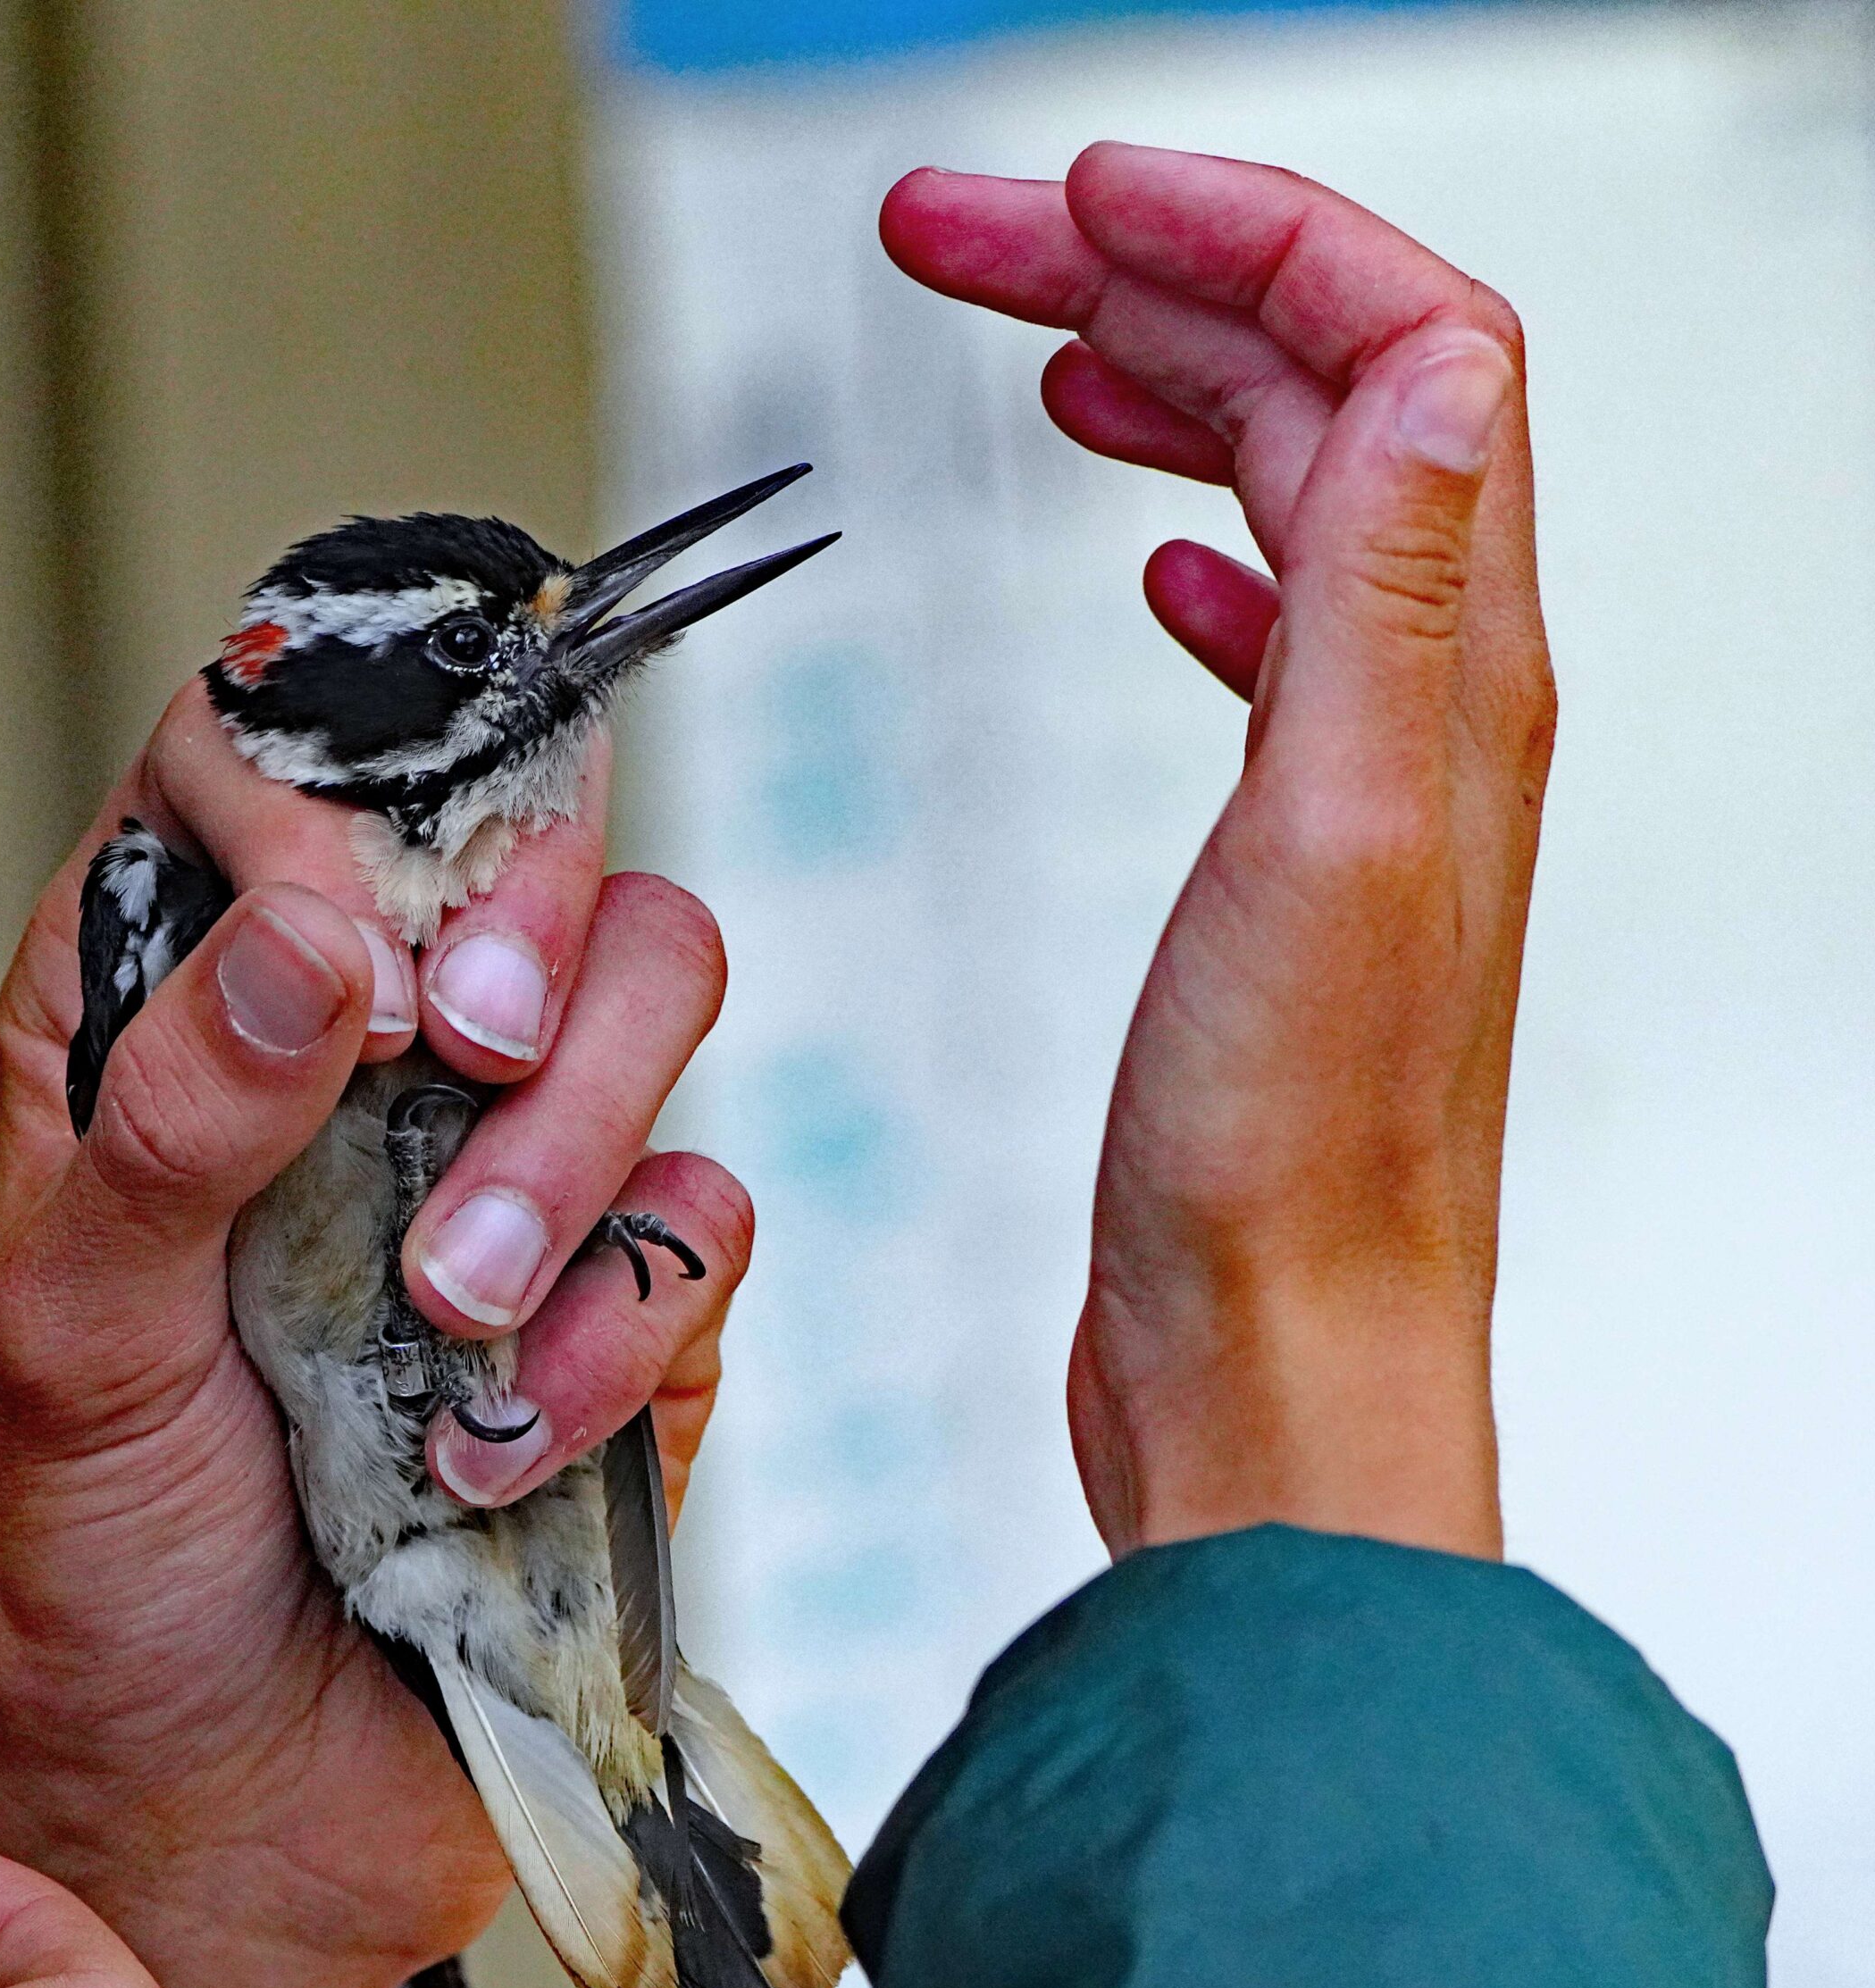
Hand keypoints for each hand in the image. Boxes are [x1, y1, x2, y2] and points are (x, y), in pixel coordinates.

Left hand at [0, 686, 751, 1987]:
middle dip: (524, 930)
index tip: (348, 964)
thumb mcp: (69, 1339)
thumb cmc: (104, 1559)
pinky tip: (501, 1450)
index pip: (288, 755)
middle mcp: (372, 1048)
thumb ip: (170, 1125)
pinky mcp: (633, 1301)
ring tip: (455, 1313)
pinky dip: (621, 1329)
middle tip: (463, 1053)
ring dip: (572, 1140)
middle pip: (534, 839)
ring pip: (660, 987)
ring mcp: (522, 1162)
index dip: (340, 799)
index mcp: (188, 998)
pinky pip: (707, 1221)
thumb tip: (307, 940)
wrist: (227, 1796)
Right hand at [883, 145, 1555, 1561]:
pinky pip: (1263, 639)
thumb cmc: (1290, 1166)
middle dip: (1153, 277)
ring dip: (1167, 387)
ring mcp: (1354, 780)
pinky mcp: (1283, 859)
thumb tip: (1437, 362)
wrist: (1276, 1358)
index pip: (1398, 350)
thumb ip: (1391, 596)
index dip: (1246, 234)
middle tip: (972, 241)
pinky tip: (1143, 559)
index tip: (1077, 198)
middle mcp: (1423, 708)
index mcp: (1445, 676)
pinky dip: (1195, 548)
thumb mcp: (1340, 848)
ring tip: (1038, 342)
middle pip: (1323, 397)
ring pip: (1285, 500)